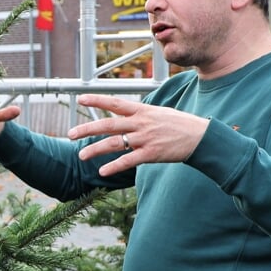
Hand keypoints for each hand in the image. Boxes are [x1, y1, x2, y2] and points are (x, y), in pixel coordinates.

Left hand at [69, 94, 209, 174]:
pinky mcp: (151, 154)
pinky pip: (128, 161)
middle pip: (109, 125)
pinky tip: (102, 171)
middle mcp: (141, 123)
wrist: (200, 137)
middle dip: (87, 128)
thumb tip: (125, 114)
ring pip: (115, 144)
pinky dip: (114, 166)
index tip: (80, 98)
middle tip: (70, 134)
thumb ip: (140, 114)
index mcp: (142, 111)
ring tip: (81, 155)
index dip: (97, 100)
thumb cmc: (179, 125)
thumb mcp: (159, 113)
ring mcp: (145, 139)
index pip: (115, 103)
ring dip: (95, 150)